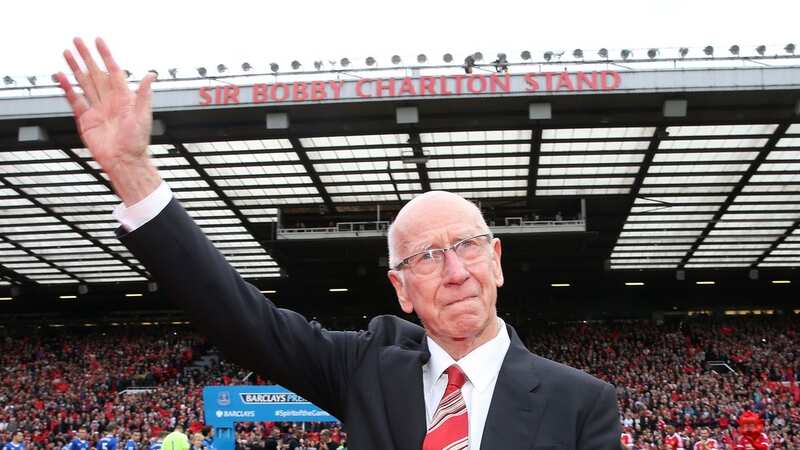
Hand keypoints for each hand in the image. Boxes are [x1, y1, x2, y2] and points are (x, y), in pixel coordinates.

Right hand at [56, 37, 160, 204]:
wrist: (124, 161)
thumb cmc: (137, 142)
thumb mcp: (143, 116)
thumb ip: (144, 94)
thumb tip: (151, 74)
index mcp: (124, 98)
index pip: (113, 71)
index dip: (106, 56)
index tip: (98, 41)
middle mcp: (109, 100)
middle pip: (96, 73)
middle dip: (87, 57)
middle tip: (77, 41)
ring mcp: (97, 108)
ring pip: (84, 83)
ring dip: (76, 68)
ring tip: (67, 53)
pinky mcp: (86, 119)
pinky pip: (75, 99)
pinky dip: (68, 88)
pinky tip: (61, 76)